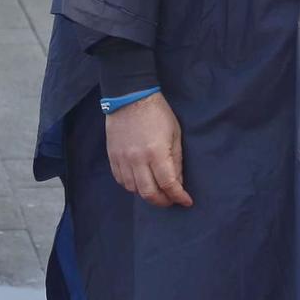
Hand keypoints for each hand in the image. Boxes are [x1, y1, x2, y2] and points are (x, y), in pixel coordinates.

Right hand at [105, 91, 192, 207]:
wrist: (130, 97)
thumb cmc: (158, 113)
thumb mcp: (175, 134)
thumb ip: (176, 160)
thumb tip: (178, 182)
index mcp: (156, 152)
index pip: (169, 184)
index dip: (179, 196)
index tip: (186, 201)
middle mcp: (138, 159)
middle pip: (149, 193)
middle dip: (162, 201)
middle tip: (171, 200)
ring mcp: (122, 159)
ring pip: (133, 189)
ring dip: (147, 194)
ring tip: (156, 191)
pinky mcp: (112, 156)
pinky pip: (121, 180)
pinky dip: (132, 186)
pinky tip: (140, 182)